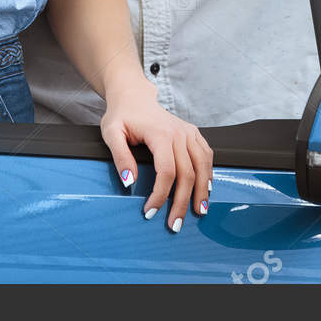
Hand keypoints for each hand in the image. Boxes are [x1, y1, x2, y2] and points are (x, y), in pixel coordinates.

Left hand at [99, 78, 213, 232]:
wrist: (134, 96)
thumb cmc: (122, 115)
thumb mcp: (111, 133)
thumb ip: (120, 156)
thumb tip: (129, 181)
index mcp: (160, 133)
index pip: (166, 171)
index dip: (160, 195)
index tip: (150, 212)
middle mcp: (179, 133)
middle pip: (187, 174)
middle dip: (182, 202)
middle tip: (175, 224)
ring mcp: (189, 132)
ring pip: (203, 166)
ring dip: (203, 191)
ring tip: (199, 211)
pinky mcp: (193, 133)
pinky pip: (207, 155)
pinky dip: (209, 173)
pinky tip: (207, 188)